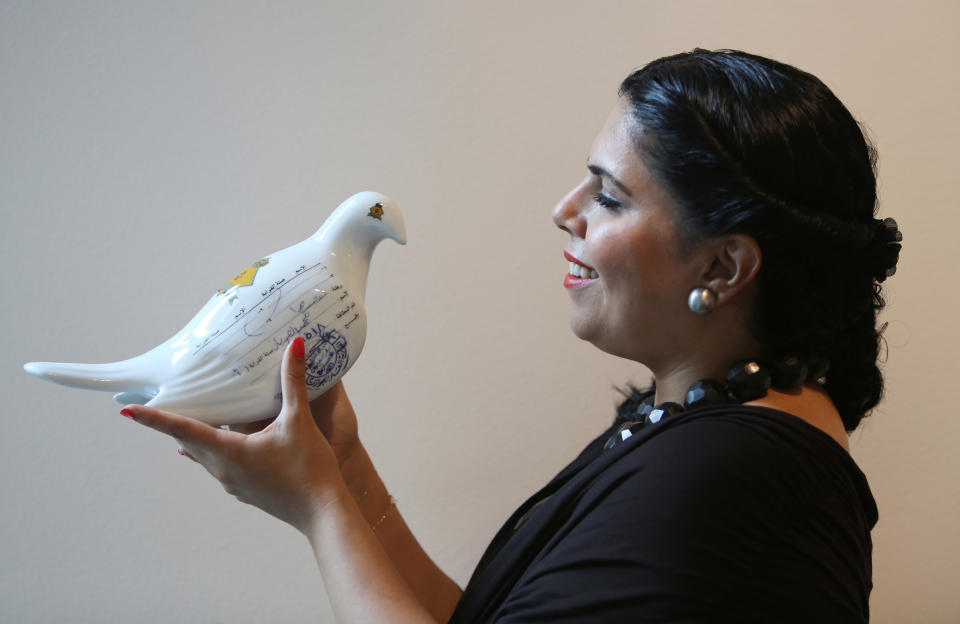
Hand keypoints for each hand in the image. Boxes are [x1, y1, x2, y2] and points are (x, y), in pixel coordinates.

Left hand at [121, 337, 344, 532]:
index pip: (183, 429)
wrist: (322, 512)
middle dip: (173, 424)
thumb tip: (295, 345)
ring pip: (204, 455)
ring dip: (196, 437)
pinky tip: (226, 444)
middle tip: (156, 406)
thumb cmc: (310, 468)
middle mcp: (223, 470)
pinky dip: (216, 450)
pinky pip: (220, 467)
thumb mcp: (299, 421)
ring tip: (191, 420)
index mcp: (229, 452)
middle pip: (190, 441)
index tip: (127, 412)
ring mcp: (232, 484)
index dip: (154, 419)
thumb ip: (293, 382)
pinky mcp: (245, 491)